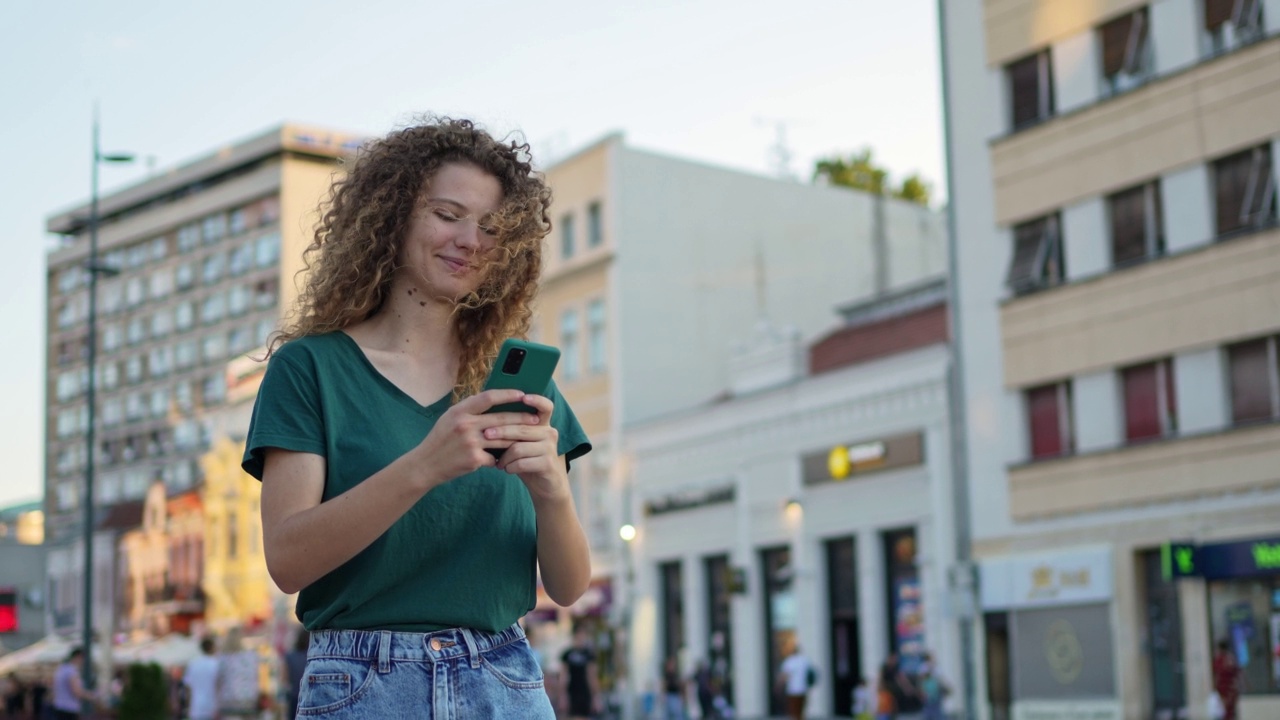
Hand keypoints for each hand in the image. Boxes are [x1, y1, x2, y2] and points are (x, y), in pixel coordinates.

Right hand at [416, 389, 541, 485]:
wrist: (425, 464)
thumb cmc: (440, 439)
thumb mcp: (449, 418)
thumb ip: (469, 409)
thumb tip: (492, 399)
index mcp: (460, 411)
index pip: (488, 397)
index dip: (507, 395)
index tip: (522, 394)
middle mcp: (465, 425)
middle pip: (501, 419)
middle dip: (522, 419)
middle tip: (536, 419)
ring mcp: (470, 442)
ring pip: (503, 439)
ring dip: (516, 440)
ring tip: (528, 438)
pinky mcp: (474, 459)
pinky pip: (495, 457)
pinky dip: (500, 459)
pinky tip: (505, 460)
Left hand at [482, 394, 566, 501]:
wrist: (544, 484)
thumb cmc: (527, 459)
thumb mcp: (521, 442)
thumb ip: (512, 429)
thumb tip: (487, 415)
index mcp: (543, 424)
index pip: (546, 406)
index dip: (536, 400)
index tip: (523, 397)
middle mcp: (550, 433)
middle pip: (522, 428)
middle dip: (501, 431)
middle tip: (486, 435)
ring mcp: (550, 448)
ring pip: (519, 447)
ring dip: (504, 456)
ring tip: (498, 462)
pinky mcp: (548, 464)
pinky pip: (522, 462)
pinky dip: (510, 467)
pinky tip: (506, 469)